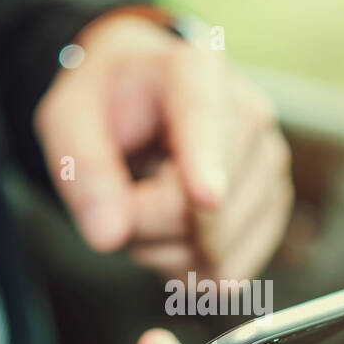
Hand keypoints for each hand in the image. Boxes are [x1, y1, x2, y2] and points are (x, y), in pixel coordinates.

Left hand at [34, 11, 293, 280]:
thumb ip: (83, 171)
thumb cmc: (108, 105)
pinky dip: (188, 266)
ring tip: (146, 202)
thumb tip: (109, 234)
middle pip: (200, 210)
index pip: (203, 121)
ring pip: (215, 250)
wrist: (142, 102)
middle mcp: (250, 114)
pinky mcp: (275, 208)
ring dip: (162, 249)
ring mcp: (270, 165)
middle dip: (145, 224)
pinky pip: (228, 270)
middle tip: (117, 194)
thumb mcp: (68, 120)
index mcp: (197, 72)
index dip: (205, 163)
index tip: (205, 198)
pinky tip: (173, 229)